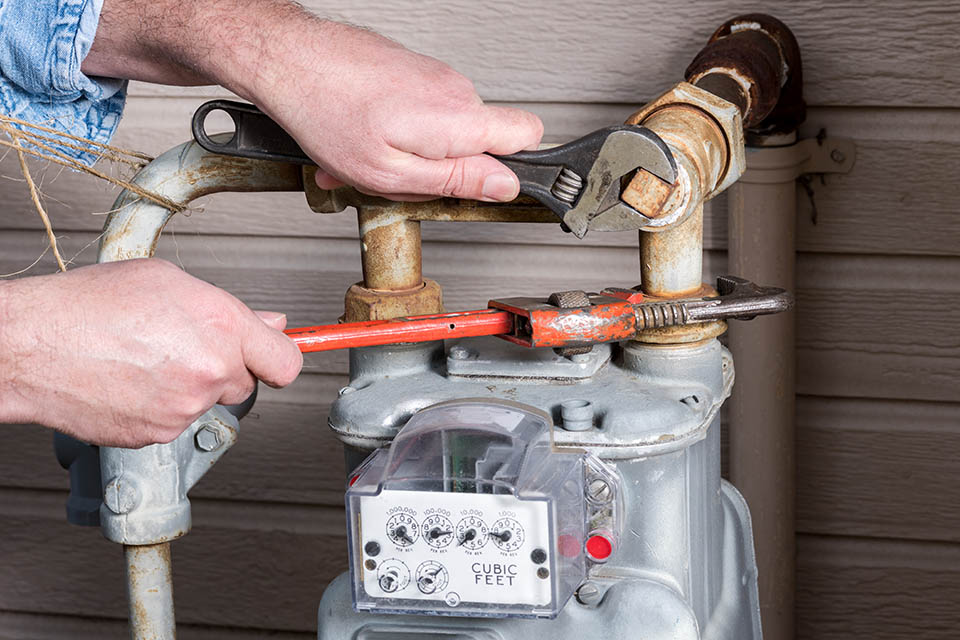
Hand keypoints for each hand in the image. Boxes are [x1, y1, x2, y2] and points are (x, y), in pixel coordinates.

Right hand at [0, 259, 301, 447]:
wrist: (31, 347)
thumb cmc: (88, 306)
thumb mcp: (168, 283)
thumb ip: (230, 308)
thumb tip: (270, 323)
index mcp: (221, 326)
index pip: (287, 361)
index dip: (280, 357)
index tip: (277, 356)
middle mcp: (210, 370)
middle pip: (246, 382)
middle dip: (225, 367)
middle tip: (184, 346)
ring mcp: (185, 407)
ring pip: (208, 402)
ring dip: (191, 386)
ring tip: (147, 359)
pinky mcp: (158, 435)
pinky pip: (177, 422)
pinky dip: (162, 406)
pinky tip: (133, 381)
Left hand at [82, 1, 543, 201]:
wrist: (287, 58)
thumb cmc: (327, 111)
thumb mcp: (391, 173)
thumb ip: (456, 181)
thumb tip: (503, 186)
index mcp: (458, 119)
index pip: (530, 136)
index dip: (511, 167)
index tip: (486, 185)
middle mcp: (455, 90)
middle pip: (479, 141)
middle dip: (444, 168)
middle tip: (399, 179)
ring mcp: (434, 76)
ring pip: (443, 130)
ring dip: (410, 153)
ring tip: (368, 158)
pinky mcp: (413, 70)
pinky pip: (420, 113)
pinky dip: (393, 133)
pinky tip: (361, 138)